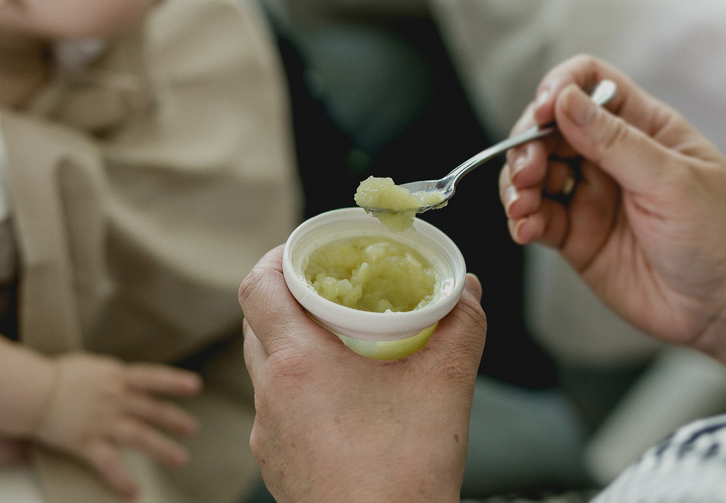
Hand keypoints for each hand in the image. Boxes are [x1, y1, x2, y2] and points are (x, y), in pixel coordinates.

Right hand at [36, 353, 201, 499]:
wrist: (29, 391)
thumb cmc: (54, 376)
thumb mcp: (89, 367)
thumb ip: (111, 376)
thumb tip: (125, 380)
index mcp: (114, 377)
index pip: (151, 377)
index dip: (174, 382)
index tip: (195, 387)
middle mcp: (113, 399)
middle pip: (151, 410)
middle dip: (175, 420)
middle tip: (192, 429)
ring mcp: (101, 421)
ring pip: (139, 437)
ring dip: (162, 449)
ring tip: (180, 459)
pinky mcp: (86, 442)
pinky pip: (108, 463)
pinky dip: (122, 479)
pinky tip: (134, 492)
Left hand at [240, 246, 486, 502]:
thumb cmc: (405, 473)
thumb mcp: (445, 387)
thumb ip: (460, 327)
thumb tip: (468, 291)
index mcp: (296, 364)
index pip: (256, 287)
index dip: (277, 259)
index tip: (307, 251)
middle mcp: (269, 396)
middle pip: (259, 324)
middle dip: (290, 300)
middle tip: (333, 292)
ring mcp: (267, 435)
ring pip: (267, 370)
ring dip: (296, 348)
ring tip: (343, 346)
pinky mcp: (277, 465)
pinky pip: (278, 411)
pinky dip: (301, 393)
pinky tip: (344, 403)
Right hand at [500, 55, 725, 397]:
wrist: (724, 309)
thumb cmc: (720, 238)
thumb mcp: (670, 181)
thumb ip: (614, 141)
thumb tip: (565, 100)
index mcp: (643, 128)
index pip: (590, 83)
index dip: (559, 88)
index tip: (543, 112)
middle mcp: (610, 157)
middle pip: (548, 129)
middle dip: (527, 145)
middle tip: (526, 173)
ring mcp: (590, 196)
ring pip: (533, 173)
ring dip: (516, 185)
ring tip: (521, 206)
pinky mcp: (575, 236)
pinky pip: (535, 217)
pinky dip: (521, 220)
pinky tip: (525, 229)